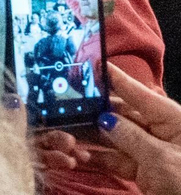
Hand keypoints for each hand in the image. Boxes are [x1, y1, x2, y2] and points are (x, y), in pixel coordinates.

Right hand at [39, 65, 180, 191]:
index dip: (113, 78)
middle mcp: (159, 130)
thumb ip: (130, 137)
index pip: (137, 92)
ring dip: (90, 138)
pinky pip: (115, 159)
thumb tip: (105, 118)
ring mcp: (150, 151)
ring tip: (64, 135)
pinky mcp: (144, 171)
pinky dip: (97, 158)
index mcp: (171, 118)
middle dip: (93, 113)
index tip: (91, 61)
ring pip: (114, 137)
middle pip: (121, 114)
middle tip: (63, 108)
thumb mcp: (161, 159)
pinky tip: (77, 156)